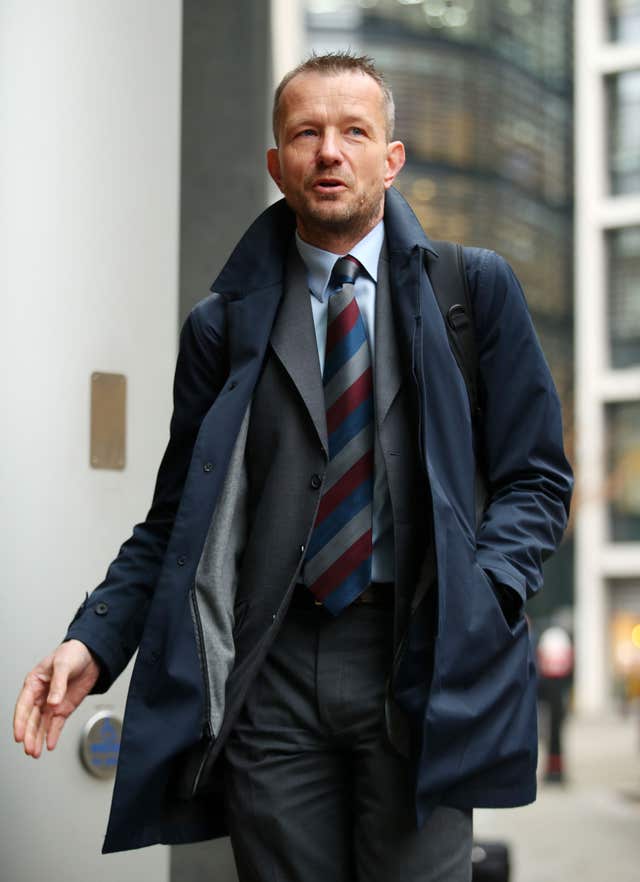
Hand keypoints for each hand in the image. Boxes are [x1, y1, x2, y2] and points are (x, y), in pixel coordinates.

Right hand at [13, 640, 100, 757]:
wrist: (92, 655)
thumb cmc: (72, 653)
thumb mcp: (63, 664)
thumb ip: (58, 684)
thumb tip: (53, 702)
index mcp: (34, 682)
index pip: (23, 705)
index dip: (20, 722)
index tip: (18, 735)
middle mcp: (40, 695)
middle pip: (31, 719)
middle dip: (29, 735)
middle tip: (29, 749)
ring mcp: (52, 703)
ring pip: (41, 724)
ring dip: (38, 738)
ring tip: (35, 752)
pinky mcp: (64, 708)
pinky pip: (56, 724)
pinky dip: (53, 734)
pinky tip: (49, 744)